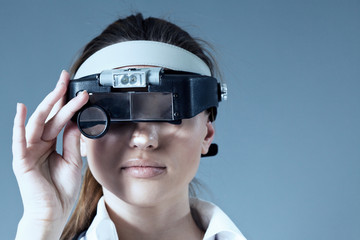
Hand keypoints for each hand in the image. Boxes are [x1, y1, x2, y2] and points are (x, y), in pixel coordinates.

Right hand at [12, 70, 88, 238]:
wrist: (54, 212)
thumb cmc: (62, 189)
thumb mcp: (72, 161)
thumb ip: (71, 141)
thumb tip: (75, 121)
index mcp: (51, 144)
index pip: (60, 119)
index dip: (68, 103)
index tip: (78, 90)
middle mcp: (39, 144)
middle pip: (50, 116)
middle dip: (58, 96)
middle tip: (66, 78)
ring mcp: (29, 150)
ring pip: (38, 123)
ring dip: (48, 105)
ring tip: (58, 89)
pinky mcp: (22, 160)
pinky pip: (19, 140)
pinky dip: (19, 124)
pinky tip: (22, 109)